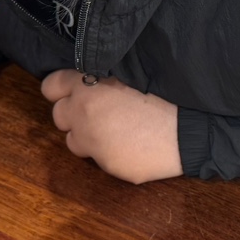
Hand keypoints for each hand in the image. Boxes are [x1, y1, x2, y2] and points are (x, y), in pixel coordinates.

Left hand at [41, 71, 181, 183]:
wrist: (188, 130)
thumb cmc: (165, 96)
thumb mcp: (128, 74)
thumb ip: (101, 77)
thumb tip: (86, 79)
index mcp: (88, 85)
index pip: (51, 86)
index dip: (60, 89)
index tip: (71, 92)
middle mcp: (83, 113)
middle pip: (58, 115)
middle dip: (74, 114)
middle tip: (99, 112)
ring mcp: (93, 142)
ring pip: (73, 141)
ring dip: (87, 136)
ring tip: (115, 131)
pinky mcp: (106, 164)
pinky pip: (98, 159)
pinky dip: (109, 153)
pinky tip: (131, 145)